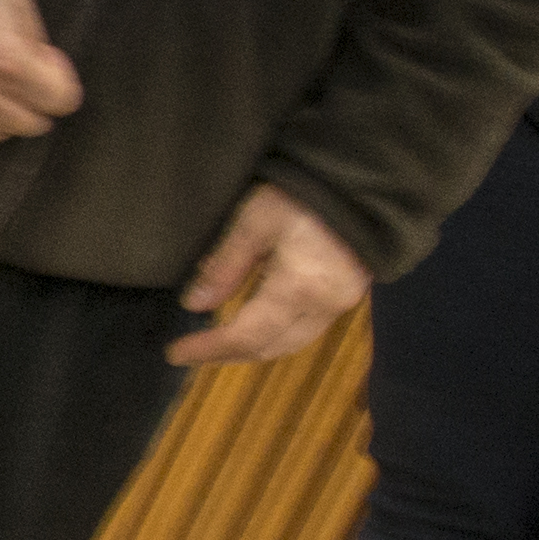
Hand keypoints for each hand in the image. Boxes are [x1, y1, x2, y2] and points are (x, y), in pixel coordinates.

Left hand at [168, 185, 366, 369]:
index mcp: (299, 288)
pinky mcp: (348, 295)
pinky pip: (308, 330)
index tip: (176, 353)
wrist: (362, 184)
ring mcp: (341, 304)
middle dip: (229, 355)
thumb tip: (194, 304)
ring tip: (217, 346)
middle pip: (271, 347)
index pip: (247, 335)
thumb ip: (225, 266)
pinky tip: (253, 327)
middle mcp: (325, 306)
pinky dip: (276, 335)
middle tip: (191, 353)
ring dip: (254, 348)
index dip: (210, 348)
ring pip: (292, 343)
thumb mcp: (255, 222)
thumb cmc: (304, 194)